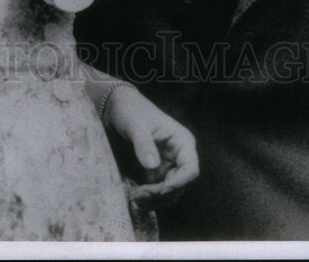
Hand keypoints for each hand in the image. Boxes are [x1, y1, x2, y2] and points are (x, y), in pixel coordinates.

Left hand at [102, 85, 198, 207]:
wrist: (118, 108)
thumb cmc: (131, 111)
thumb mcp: (136, 125)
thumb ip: (144, 144)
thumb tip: (153, 166)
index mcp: (182, 142)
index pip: (190, 169)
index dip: (179, 183)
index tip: (160, 191)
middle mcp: (179, 156)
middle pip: (180, 185)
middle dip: (161, 194)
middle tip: (139, 195)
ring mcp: (168, 165)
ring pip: (170, 193)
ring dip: (155, 200)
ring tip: (135, 198)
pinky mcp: (157, 172)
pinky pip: (158, 192)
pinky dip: (149, 198)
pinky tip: (135, 196)